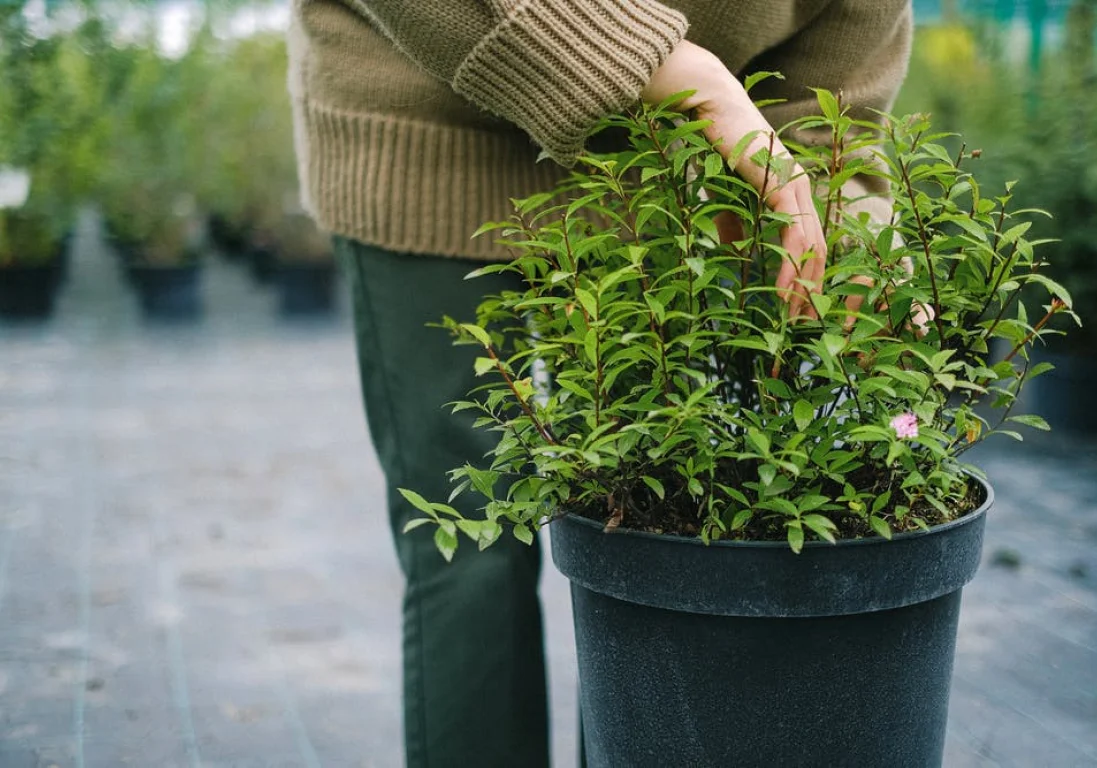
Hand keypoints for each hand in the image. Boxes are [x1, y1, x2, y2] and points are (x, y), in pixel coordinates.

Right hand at [642, 41, 825, 317]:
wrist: (711, 108)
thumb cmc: (715, 146)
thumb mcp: (725, 198)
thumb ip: (735, 226)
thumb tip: (738, 255)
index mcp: (791, 192)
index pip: (809, 243)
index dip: (807, 277)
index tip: (796, 310)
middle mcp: (801, 190)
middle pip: (819, 250)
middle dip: (812, 291)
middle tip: (802, 327)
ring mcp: (796, 187)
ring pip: (811, 248)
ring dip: (804, 287)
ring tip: (793, 319)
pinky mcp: (782, 186)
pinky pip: (793, 236)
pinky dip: (789, 268)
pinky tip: (780, 293)